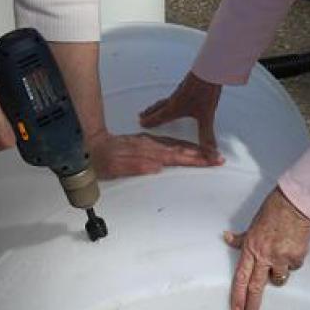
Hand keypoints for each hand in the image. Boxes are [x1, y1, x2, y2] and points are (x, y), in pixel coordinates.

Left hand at [88, 129, 222, 177]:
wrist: (90, 145)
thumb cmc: (102, 160)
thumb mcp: (115, 167)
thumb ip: (136, 166)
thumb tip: (157, 167)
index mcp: (147, 153)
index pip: (176, 157)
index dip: (195, 159)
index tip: (211, 161)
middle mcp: (150, 147)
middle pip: (181, 150)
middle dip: (201, 154)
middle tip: (219, 158)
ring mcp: (148, 144)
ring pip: (176, 145)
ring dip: (193, 149)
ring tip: (209, 153)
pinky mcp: (146, 143)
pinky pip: (169, 143)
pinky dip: (181, 145)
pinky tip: (185, 147)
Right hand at [139, 71, 222, 159]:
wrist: (209, 70)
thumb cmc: (204, 91)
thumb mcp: (206, 117)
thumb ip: (206, 136)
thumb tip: (208, 152)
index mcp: (174, 108)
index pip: (159, 117)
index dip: (150, 121)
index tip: (141, 123)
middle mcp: (174, 99)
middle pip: (158, 107)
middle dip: (150, 112)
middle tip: (141, 115)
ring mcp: (181, 90)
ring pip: (165, 100)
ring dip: (157, 105)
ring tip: (154, 107)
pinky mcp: (188, 84)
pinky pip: (173, 94)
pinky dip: (169, 98)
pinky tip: (176, 97)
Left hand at [225, 187, 309, 309]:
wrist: (295, 204)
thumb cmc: (274, 210)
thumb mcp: (253, 224)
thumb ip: (242, 238)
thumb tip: (227, 237)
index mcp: (251, 248)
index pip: (241, 277)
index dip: (238, 295)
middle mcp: (264, 256)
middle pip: (256, 288)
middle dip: (252, 309)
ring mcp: (280, 258)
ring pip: (278, 279)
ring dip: (279, 274)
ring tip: (282, 255)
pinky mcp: (296, 257)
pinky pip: (294, 267)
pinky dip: (293, 260)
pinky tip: (293, 246)